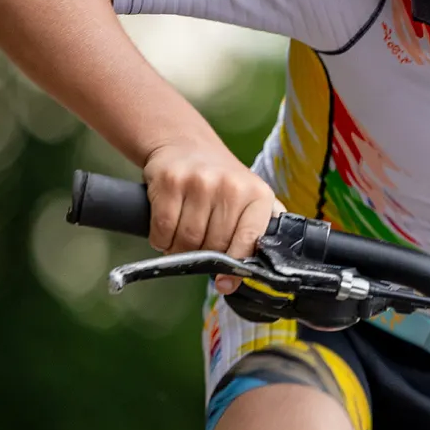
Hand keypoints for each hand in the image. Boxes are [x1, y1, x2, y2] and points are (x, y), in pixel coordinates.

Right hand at [142, 141, 280, 295]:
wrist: (186, 145)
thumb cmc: (220, 182)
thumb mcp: (250, 198)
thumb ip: (262, 228)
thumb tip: (269, 268)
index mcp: (257, 194)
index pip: (249, 241)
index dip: (236, 267)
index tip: (225, 283)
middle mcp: (231, 186)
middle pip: (214, 245)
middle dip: (202, 255)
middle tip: (197, 248)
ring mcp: (200, 182)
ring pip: (186, 241)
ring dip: (179, 250)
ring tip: (181, 238)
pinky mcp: (170, 181)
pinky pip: (162, 230)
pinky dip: (161, 240)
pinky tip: (166, 230)